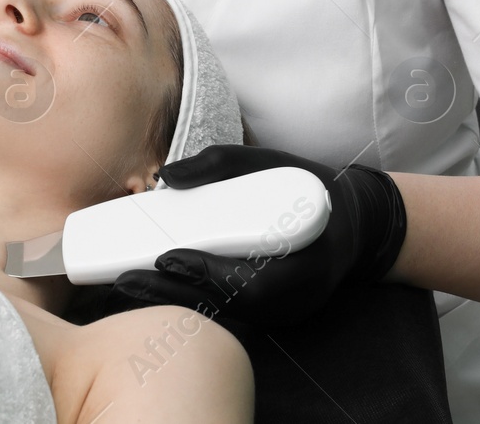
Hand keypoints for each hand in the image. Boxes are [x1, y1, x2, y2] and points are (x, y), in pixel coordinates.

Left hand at [111, 144, 407, 326]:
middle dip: (174, 295)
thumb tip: (167, 175)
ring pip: (223, 316)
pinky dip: (191, 301)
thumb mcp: (273, 162)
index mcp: (307, 262)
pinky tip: (156, 289)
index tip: (169, 258)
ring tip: (128, 286)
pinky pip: (227, 313)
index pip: (252, 282)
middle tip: (126, 278)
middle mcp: (296, 299)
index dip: (208, 274)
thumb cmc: (311, 188)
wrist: (353, 223)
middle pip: (228, 307)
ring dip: (174, 303)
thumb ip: (221, 163)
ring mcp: (284, 314)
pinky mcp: (270, 316)